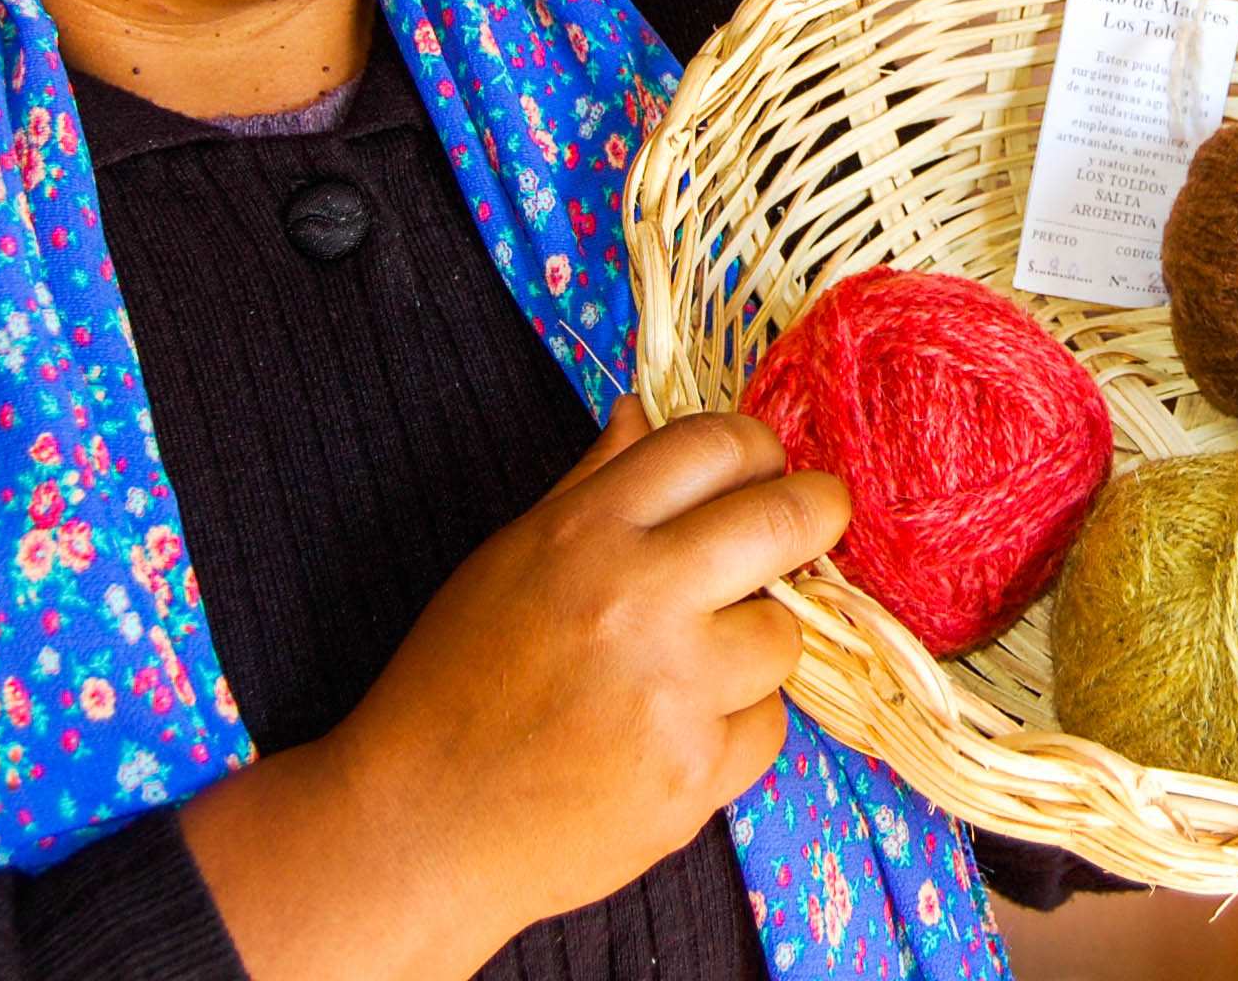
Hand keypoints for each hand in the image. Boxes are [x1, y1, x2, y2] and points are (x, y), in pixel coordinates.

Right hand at [182, 403, 848, 979]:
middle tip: (818, 515)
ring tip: (699, 660)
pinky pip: (767, 725)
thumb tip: (643, 408)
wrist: (419, 830)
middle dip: (818, 509)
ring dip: (758, 639)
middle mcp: (637, 600)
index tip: (766, 467)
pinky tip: (676, 733)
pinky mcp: (694, 774)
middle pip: (784, 520)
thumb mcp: (507, 559)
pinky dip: (736, 726)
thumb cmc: (454, 688)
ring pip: (785, 634)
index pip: (714, 445)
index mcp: (584, 532)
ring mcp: (672, 691)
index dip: (756, 448)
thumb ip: (591, 482)